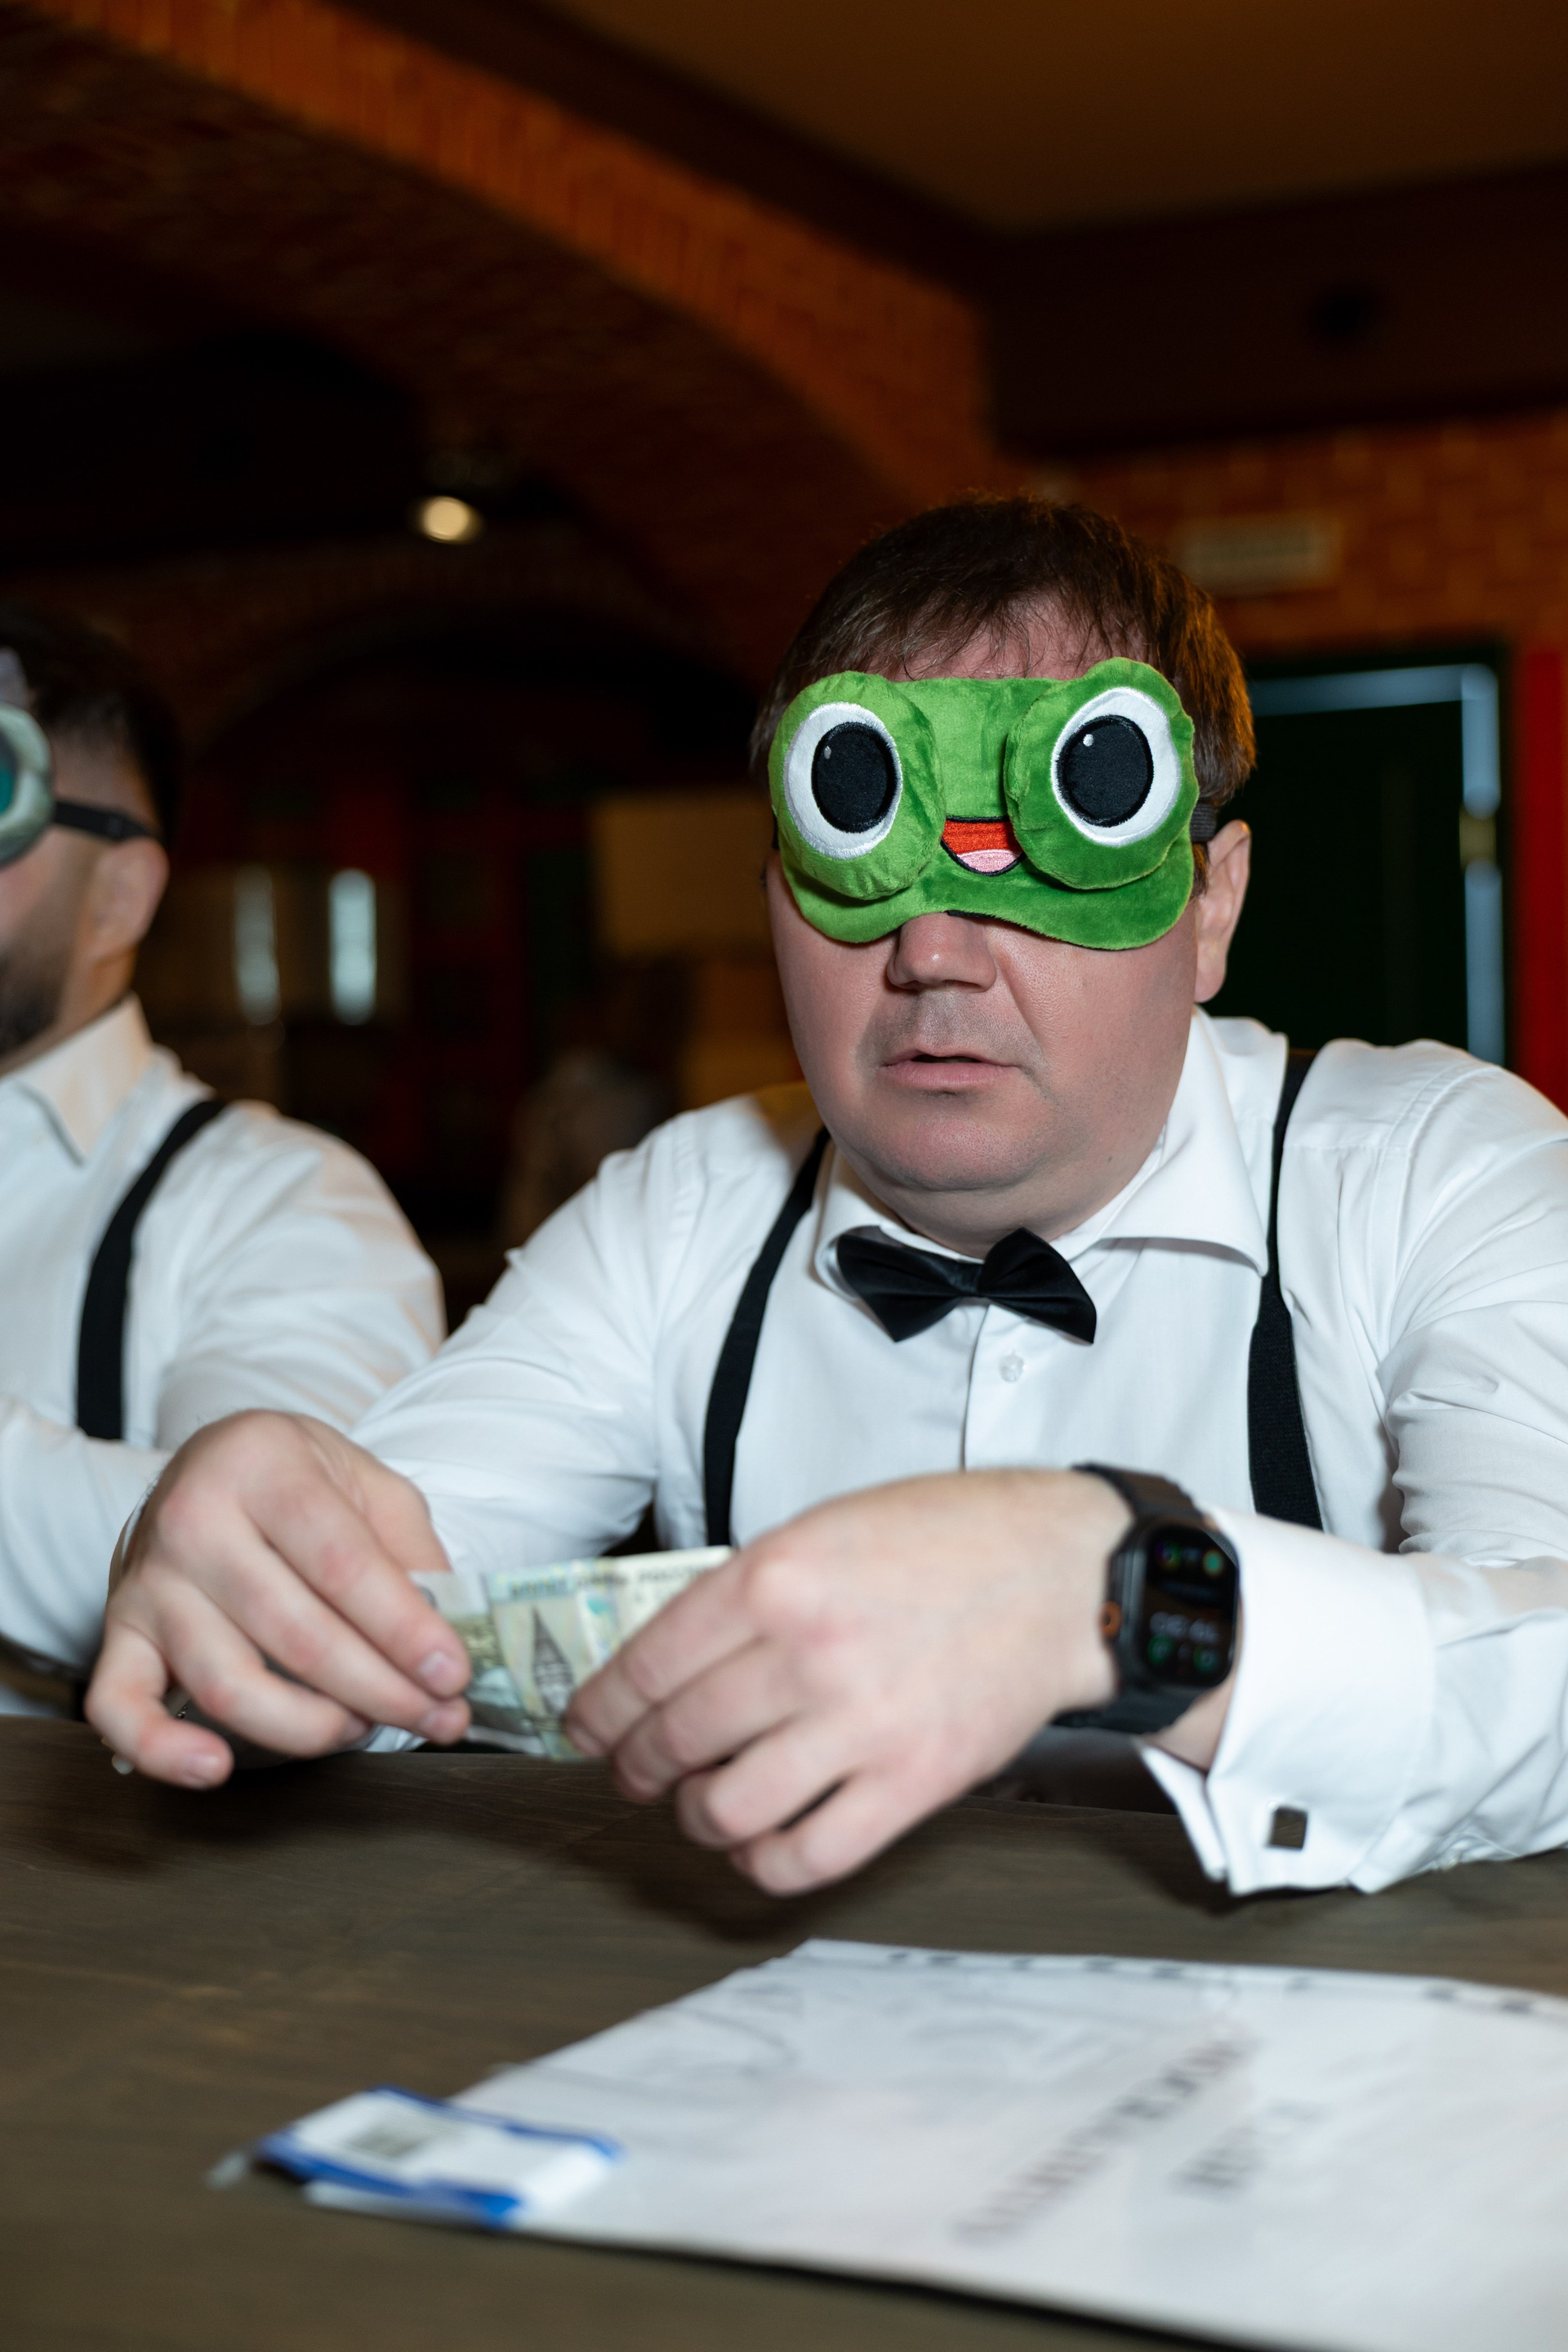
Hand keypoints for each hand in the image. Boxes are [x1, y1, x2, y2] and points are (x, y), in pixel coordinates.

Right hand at [86, 1412, 471, 1787]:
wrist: (207, 1469)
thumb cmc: (297, 1483)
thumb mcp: (369, 1485)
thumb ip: (413, 1552)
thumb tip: (448, 1635)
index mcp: (265, 1467)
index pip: (342, 1563)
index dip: (403, 1630)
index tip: (451, 1675)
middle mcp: (194, 1520)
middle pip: (295, 1633)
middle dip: (379, 1690)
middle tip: (435, 1717)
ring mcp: (148, 1582)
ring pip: (226, 1682)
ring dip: (307, 1726)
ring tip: (361, 1727)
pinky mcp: (117, 1633)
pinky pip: (117, 1706)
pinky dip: (161, 1750)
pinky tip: (214, 1768)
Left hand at [565, 1469, 1128, 1893]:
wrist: (1063, 1576)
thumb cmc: (949, 1541)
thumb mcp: (824, 1527)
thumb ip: (747, 1589)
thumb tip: (668, 1659)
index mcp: (776, 1577)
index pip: (646, 1664)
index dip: (599, 1709)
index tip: (587, 1726)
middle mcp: (808, 1653)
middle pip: (675, 1738)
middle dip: (635, 1765)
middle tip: (633, 1770)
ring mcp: (861, 1725)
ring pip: (726, 1807)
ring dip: (694, 1815)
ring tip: (698, 1804)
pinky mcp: (911, 1783)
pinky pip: (806, 1855)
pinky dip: (763, 1861)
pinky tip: (759, 1841)